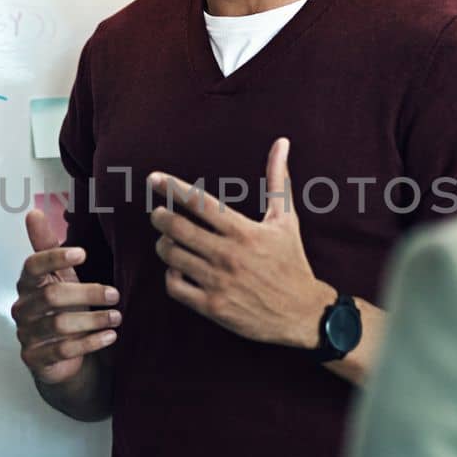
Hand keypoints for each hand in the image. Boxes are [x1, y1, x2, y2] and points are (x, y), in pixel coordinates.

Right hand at [12, 209, 121, 385]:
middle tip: (115, 294)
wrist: (61, 356)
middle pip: (51, 296)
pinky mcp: (35, 359)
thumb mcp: (62, 277)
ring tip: (117, 317)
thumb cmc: (64, 309)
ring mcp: (26, 335)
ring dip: (93, 320)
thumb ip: (48, 247)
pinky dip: (90, 343)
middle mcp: (22, 308)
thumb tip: (33, 212)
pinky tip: (110, 337)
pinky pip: (62, 350)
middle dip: (87, 293)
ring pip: (59, 325)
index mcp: (27, 283)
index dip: (55, 258)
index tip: (84, 253)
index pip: (32, 265)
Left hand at [148, 137, 332, 348]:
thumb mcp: (286, 220)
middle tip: (157, 212)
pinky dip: (170, 274)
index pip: (199, 203)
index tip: (154, 178)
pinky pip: (174, 287)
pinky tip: (177, 267)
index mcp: (244, 231)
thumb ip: (278, 180)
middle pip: (177, 228)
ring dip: (163, 243)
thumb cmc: (292, 262)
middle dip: (159, 216)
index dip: (172, 188)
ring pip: (172, 256)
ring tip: (167, 239)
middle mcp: (229, 255)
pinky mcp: (212, 307)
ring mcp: (219, 282)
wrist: (302, 313)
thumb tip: (281, 143)